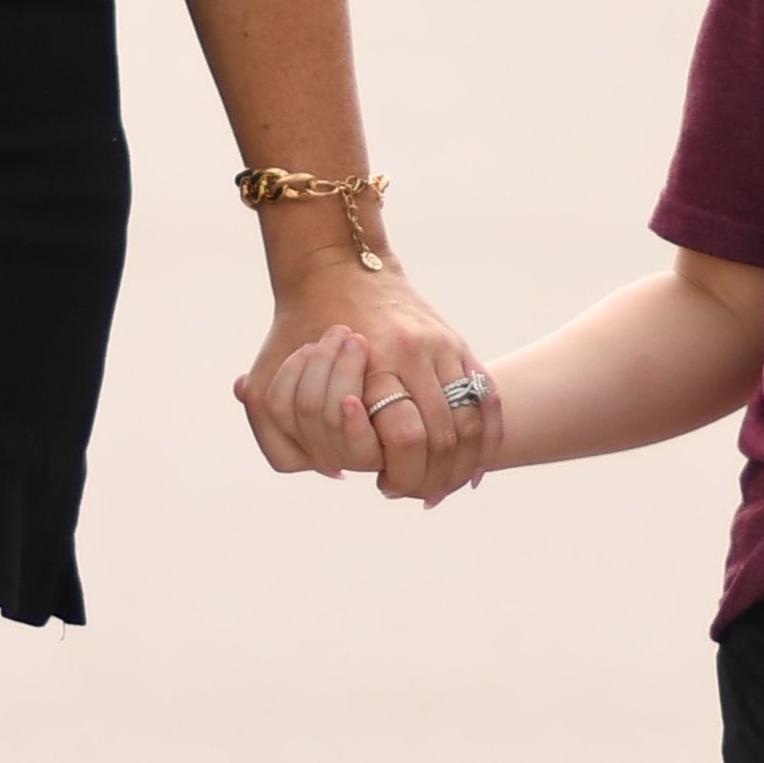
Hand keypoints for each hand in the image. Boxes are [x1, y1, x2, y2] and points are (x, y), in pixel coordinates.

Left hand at [234, 276, 493, 503]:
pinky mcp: (457, 343)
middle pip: (443, 436)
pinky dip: (487, 438)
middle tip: (418, 495)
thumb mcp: (275, 378)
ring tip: (447, 487)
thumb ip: (282, 432)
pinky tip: (475, 466)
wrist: (335, 267)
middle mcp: (413, 353)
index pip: (404, 437)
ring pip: (471, 422)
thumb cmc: (300, 331)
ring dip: (463, 464)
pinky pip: (488, 398)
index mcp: (372, 362)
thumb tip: (337, 474)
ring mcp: (441, 346)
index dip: (401, 473)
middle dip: (433, 476)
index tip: (386, 485)